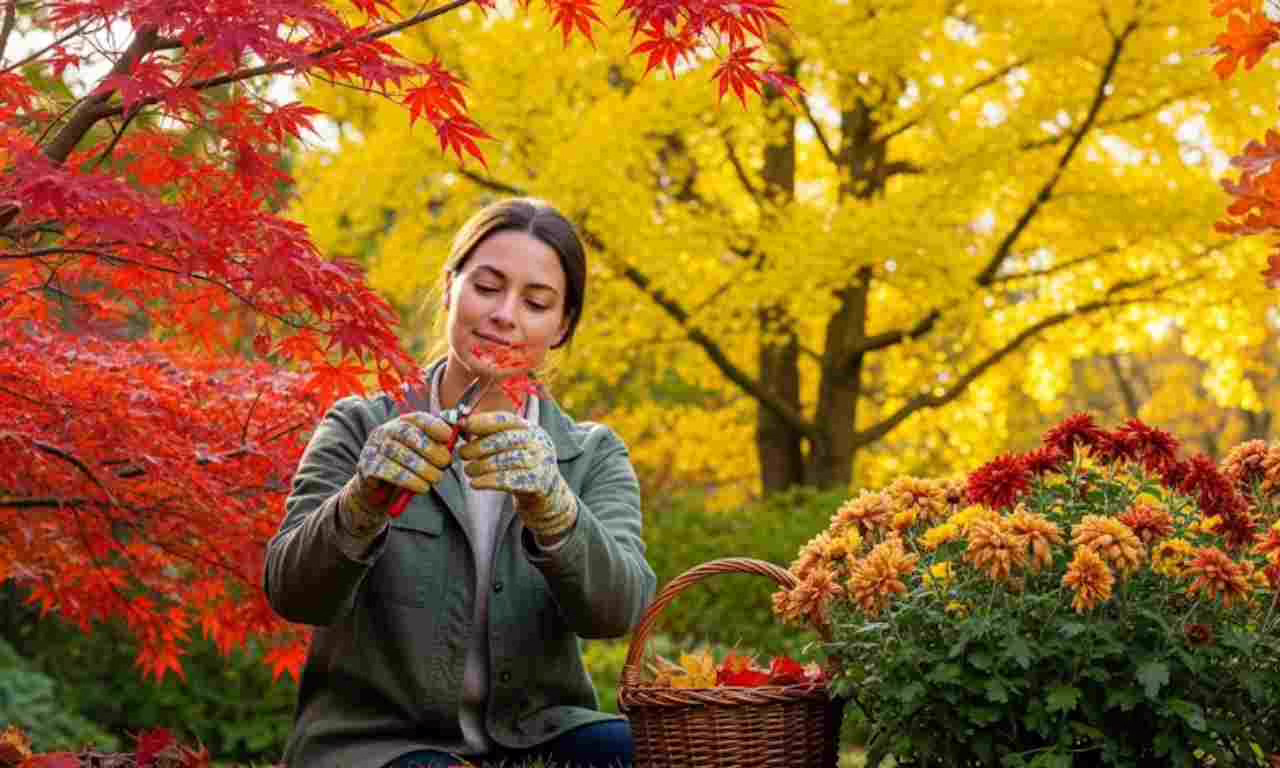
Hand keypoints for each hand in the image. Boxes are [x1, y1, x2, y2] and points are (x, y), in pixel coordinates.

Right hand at [338, 412, 453, 535]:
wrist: (377, 491)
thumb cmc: (405, 468)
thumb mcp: (421, 455)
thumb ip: (436, 446)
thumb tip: (455, 440)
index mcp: (401, 424)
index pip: (417, 418)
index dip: (434, 425)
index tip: (449, 435)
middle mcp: (385, 432)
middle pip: (408, 434)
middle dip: (430, 449)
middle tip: (445, 463)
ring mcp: (373, 448)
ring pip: (399, 454)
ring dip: (422, 468)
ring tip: (436, 479)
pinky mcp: (367, 467)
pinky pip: (389, 472)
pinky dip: (409, 480)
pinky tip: (421, 487)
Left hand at [459, 411, 577, 538]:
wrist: (546, 495)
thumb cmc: (521, 468)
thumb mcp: (512, 448)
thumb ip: (489, 436)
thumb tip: (460, 425)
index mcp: (531, 430)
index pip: (507, 420)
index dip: (484, 421)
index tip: (464, 424)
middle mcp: (539, 443)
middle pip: (505, 440)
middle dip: (479, 446)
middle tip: (462, 453)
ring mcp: (541, 463)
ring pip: (506, 460)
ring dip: (481, 466)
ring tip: (468, 470)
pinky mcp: (539, 483)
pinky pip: (509, 480)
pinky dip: (488, 481)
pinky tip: (475, 483)